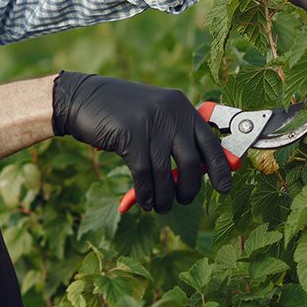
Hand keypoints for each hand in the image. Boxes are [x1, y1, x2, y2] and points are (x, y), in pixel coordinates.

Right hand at [52, 72, 235, 212]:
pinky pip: (143, 173)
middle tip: (182, 200)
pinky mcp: (130, 134)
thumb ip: (175, 137)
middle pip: (191, 162)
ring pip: (165, 172)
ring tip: (160, 208)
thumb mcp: (153, 116)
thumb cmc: (120, 114)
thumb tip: (198, 172)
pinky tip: (145, 202)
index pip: (210, 141)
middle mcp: (170, 111)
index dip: (219, 168)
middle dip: (188, 189)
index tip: (224, 188)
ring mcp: (150, 122)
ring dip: (164, 197)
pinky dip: (146, 193)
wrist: (81, 99)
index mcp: (181, 106)